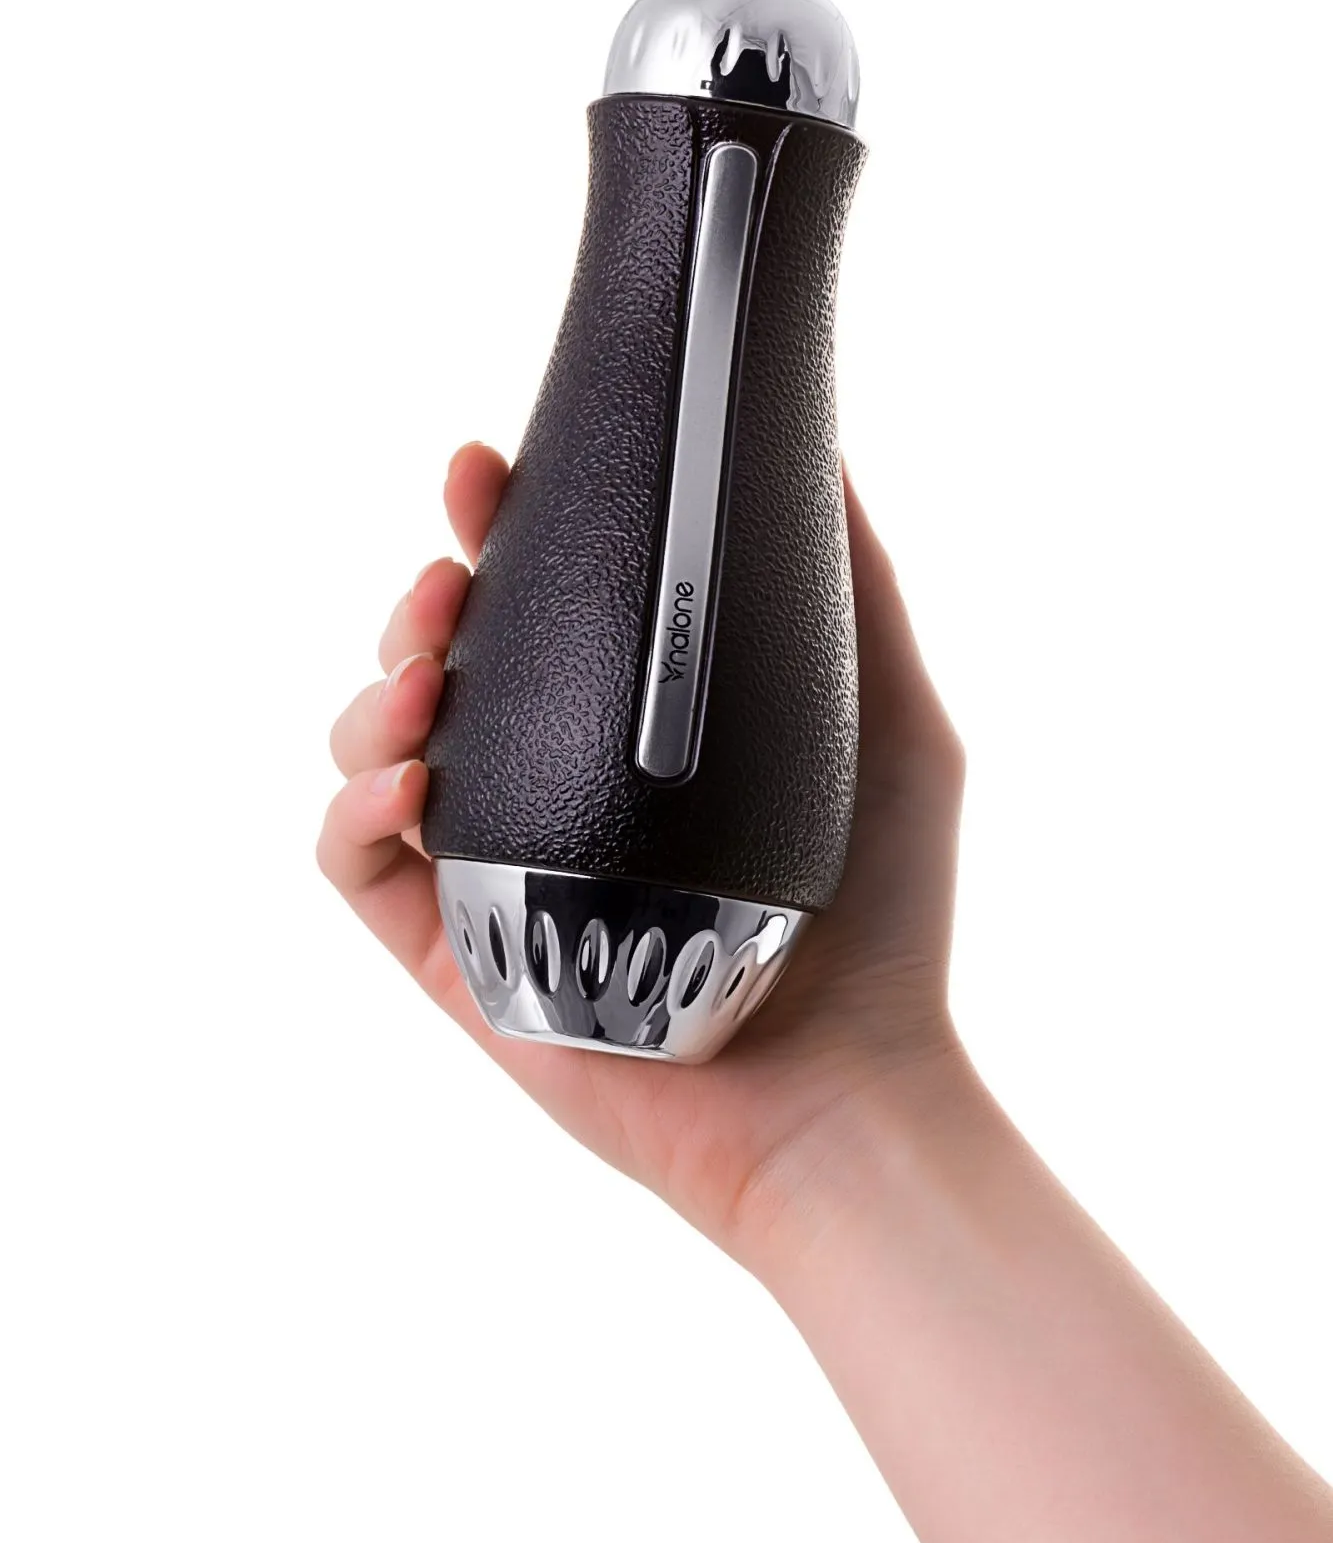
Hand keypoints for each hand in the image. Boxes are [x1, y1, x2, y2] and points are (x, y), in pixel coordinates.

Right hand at [318, 443, 965, 1268]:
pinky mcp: (457, 955)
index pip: (537, 610)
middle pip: (441, 665)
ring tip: (426, 679)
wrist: (850, 1092)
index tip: (484, 468)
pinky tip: (402, 784)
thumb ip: (860, 591)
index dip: (494, 530)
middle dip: (421, 600)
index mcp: (630, 731)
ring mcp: (496, 870)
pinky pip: (358, 869)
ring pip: (377, 748)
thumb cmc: (888, 920)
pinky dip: (350, 812)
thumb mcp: (893, 723)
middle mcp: (553, 788)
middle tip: (447, 572)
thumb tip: (820, 450)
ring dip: (374, 692)